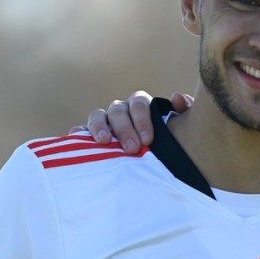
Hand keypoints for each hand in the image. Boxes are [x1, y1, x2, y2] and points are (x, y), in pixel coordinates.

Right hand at [79, 91, 193, 152]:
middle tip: (133, 148)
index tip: (148, 140)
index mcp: (141, 106)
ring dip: (99, 127)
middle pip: (118, 111)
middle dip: (125, 129)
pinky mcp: (90, 136)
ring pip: (97, 116)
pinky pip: (80, 131)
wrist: (158, 162)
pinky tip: (76, 139)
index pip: (139, 104)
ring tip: (105, 142)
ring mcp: (104, 122)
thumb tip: (177, 96)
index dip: (142, 119)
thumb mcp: (179, 128)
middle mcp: (121, 110)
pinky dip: (78, 134)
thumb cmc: (168, 142)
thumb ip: (183, 112)